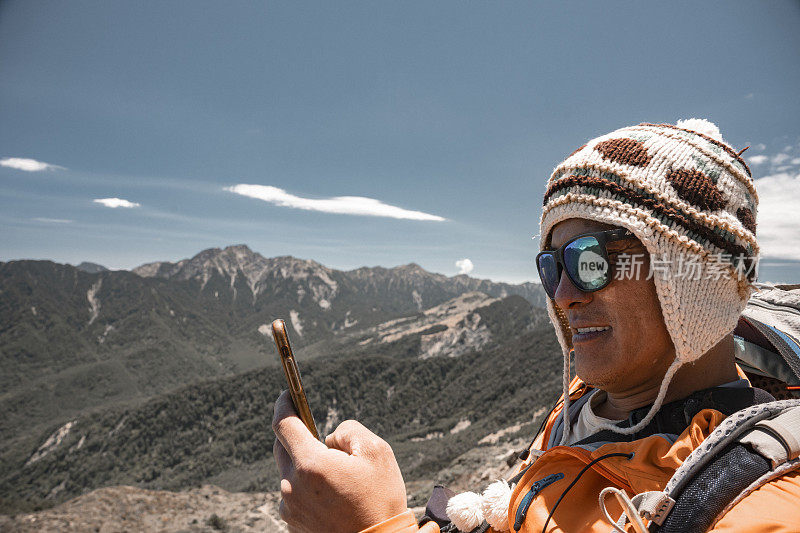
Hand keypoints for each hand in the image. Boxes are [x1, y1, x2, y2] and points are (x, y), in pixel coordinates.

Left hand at [272, 390, 407, 532]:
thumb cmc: (381, 500)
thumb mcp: (376, 452)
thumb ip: (348, 430)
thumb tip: (328, 437)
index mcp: (310, 465)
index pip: (283, 424)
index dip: (285, 404)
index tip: (288, 395)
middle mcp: (292, 486)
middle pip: (283, 447)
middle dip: (300, 437)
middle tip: (326, 442)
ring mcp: (290, 508)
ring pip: (290, 471)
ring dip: (306, 465)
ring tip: (338, 478)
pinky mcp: (293, 523)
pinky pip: (294, 494)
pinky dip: (307, 487)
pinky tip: (333, 496)